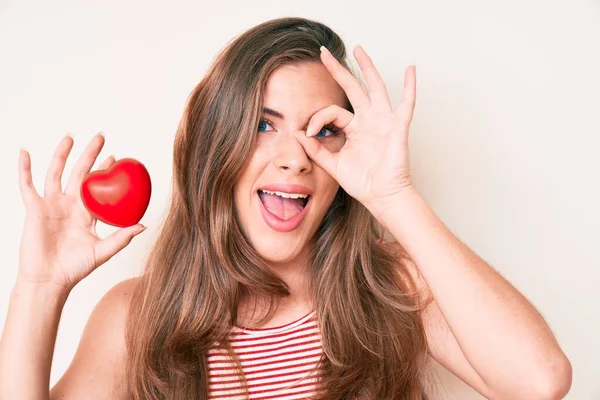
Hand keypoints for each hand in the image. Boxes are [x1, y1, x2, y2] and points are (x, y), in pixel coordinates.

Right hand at [16, 133, 146, 291]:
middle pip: (80, 173)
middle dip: (89, 154)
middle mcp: (69, 205)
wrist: (50, 280)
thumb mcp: (103, 251)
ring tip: (71, 137)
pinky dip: (25, 169)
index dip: (105, 171)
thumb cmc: (75, 269)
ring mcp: (51, 205)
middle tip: (100, 137)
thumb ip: (122, 237)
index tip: (116, 157)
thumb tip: (144, 225)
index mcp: (86, 214)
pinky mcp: (34, 209)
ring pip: (56, 173)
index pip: (97, 187)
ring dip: (62, 154)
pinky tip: (25, 153)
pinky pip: (27, 185)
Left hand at [294, 45, 415, 209]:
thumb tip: (298, 133)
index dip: (317, 119)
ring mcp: (383, 121)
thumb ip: (316, 149)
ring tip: (359, 49)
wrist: (381, 197)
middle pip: (352, 88)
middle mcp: (368, 120)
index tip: (307, 132)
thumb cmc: (362, 182)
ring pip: (374, 88)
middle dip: (339, 70)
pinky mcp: (397, 127)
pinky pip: (407, 104)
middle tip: (324, 54)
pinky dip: (410, 86)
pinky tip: (411, 69)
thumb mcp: (333, 164)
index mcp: (353, 128)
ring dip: (367, 68)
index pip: (332, 112)